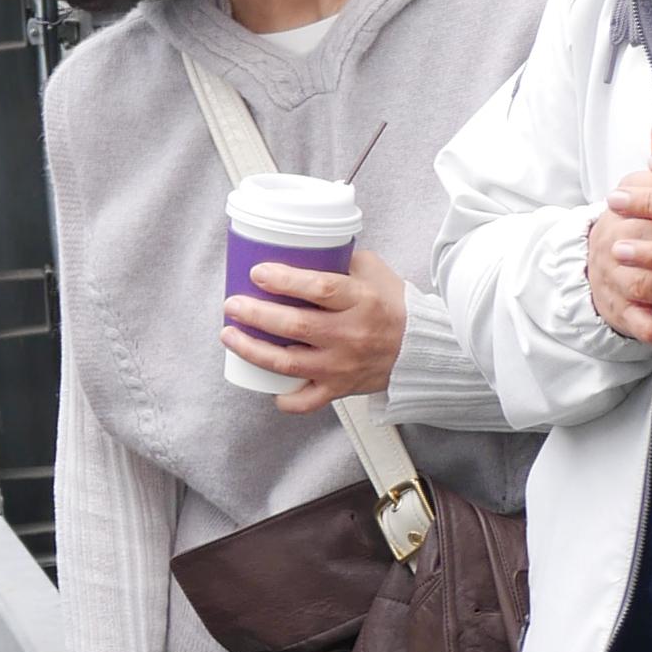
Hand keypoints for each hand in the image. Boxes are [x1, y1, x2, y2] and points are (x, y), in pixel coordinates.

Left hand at [224, 245, 406, 413]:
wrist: (422, 348)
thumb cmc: (394, 306)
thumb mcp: (373, 272)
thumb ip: (340, 260)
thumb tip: (301, 250)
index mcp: (361, 301)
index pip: (320, 288)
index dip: (285, 280)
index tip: (258, 272)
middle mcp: (351, 334)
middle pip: (296, 325)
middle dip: (256, 314)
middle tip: (232, 304)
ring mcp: (343, 365)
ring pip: (290, 363)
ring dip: (253, 350)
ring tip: (230, 335)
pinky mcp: (341, 388)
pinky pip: (308, 401)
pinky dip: (285, 399)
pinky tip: (267, 387)